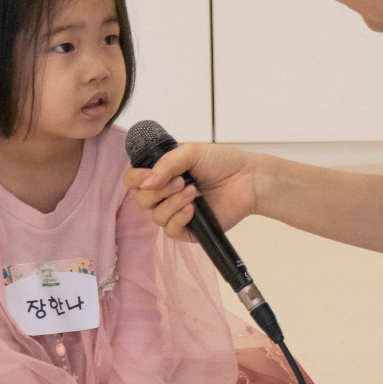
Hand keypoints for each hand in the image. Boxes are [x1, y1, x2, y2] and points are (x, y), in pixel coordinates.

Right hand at [125, 142, 258, 241]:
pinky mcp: (189, 230)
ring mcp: (176, 212)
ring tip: (193, 192)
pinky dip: (178, 219)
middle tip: (182, 181)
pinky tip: (192, 210)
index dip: (136, 179)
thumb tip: (145, 183)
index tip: (150, 175)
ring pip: (156, 216)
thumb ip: (165, 164)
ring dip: (173, 203)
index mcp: (162, 174)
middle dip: (160, 190)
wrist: (248, 179)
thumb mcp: (191, 152)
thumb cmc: (222, 162)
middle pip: (142, 200)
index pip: (133, 180)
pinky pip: (170, 231)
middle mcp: (166, 194)